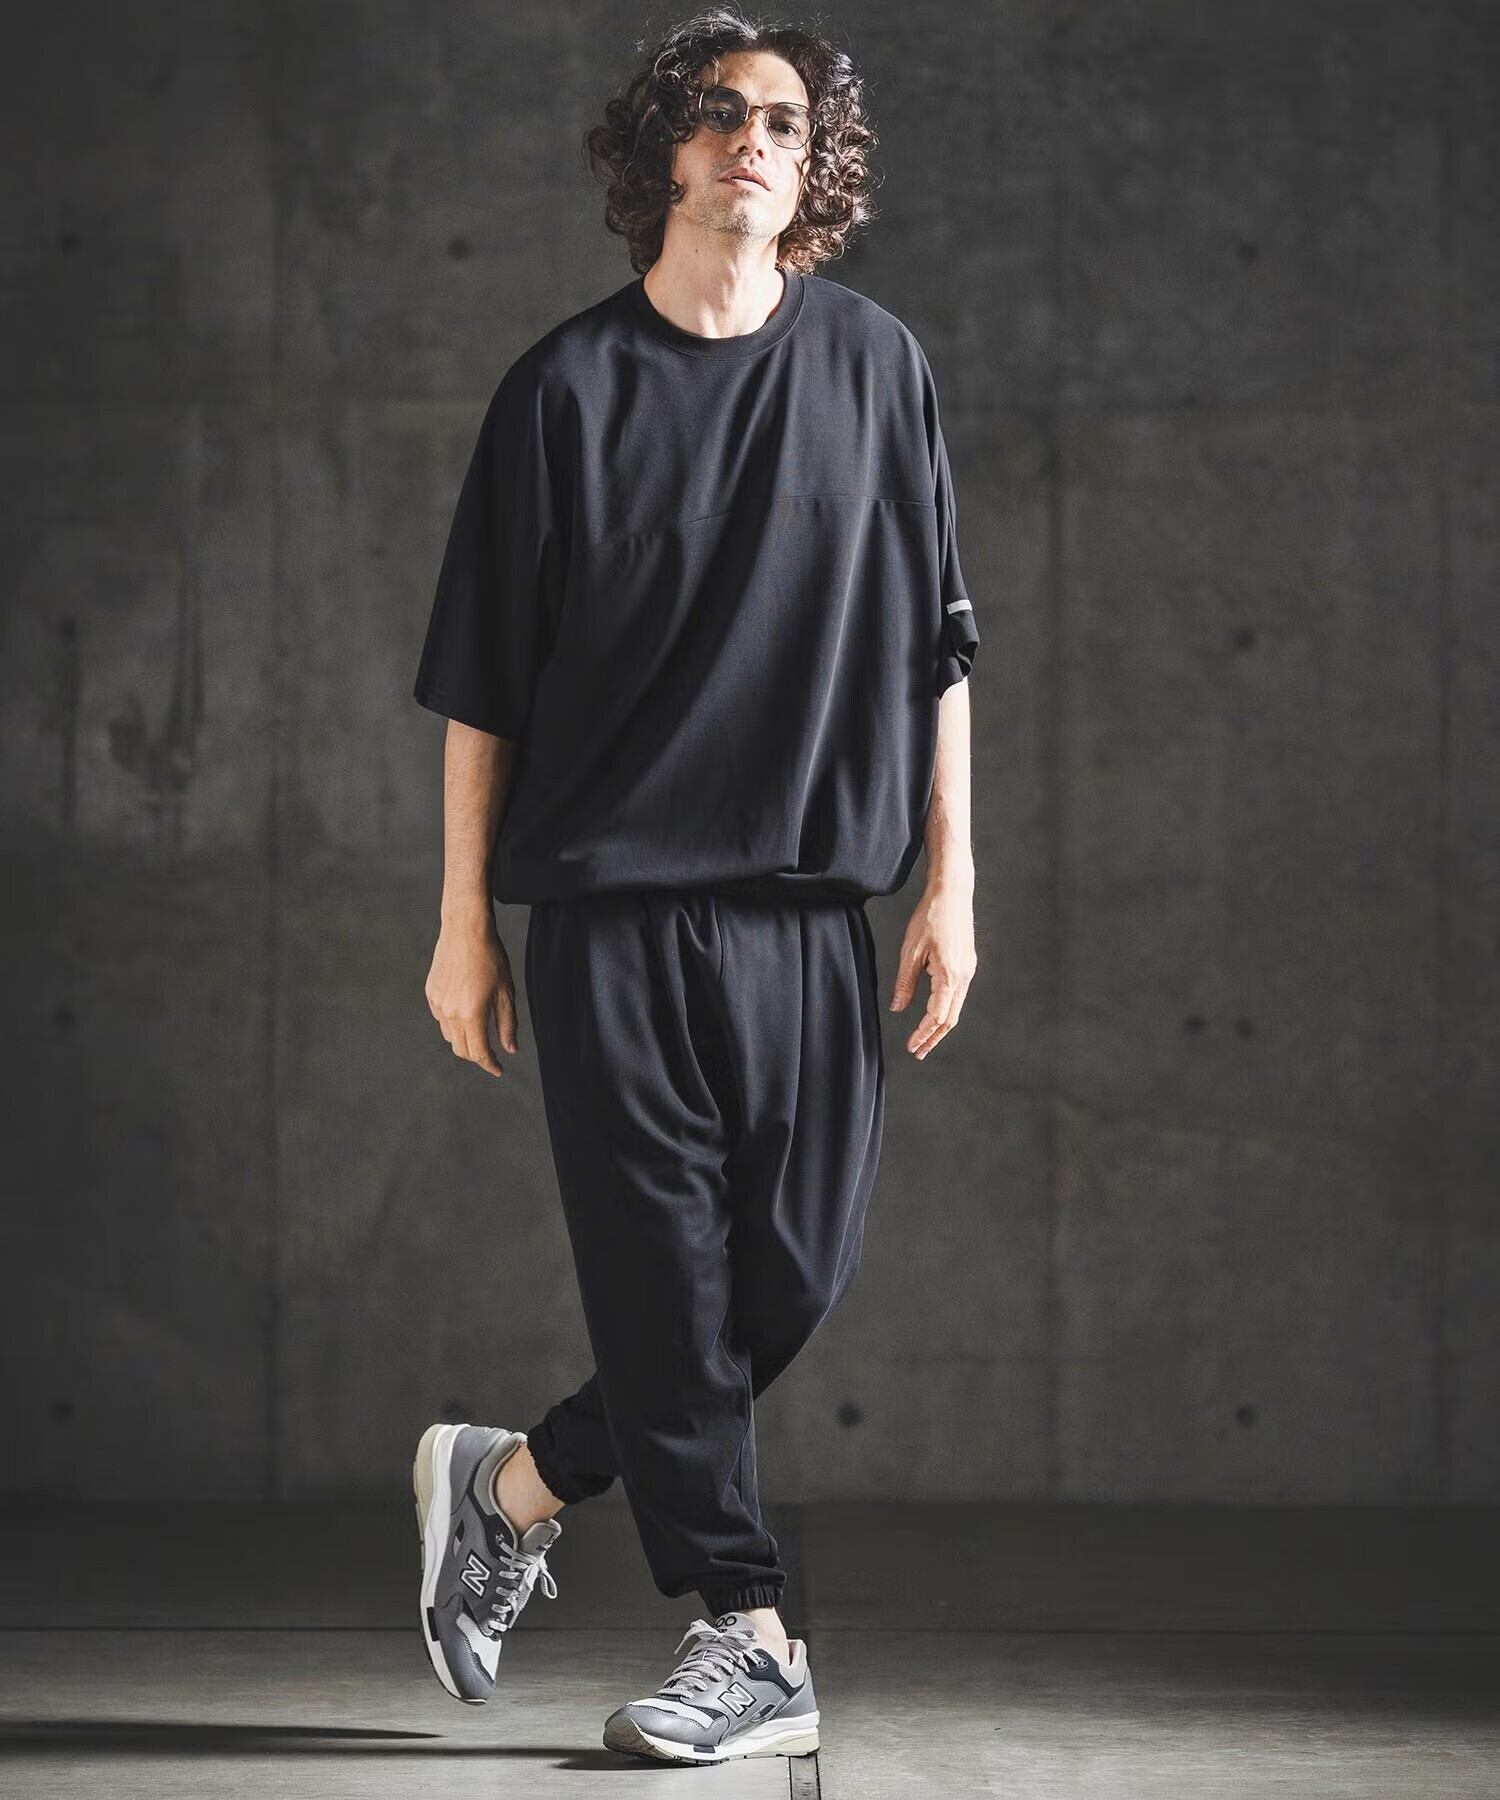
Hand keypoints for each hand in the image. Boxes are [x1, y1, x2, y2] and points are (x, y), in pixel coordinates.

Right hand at [425, 911, 518, 1076]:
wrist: (465, 930)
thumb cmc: (491, 958)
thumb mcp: (506, 993)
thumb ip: (507, 1025)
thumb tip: (510, 1050)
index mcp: (471, 1015)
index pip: (479, 1053)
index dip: (490, 1065)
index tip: (499, 1070)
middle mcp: (450, 1014)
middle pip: (462, 1049)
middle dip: (477, 1056)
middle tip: (492, 1053)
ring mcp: (437, 1004)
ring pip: (450, 1036)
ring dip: (465, 1040)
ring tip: (480, 1031)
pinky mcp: (431, 994)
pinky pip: (441, 1019)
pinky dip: (453, 1024)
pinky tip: (465, 1013)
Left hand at [888, 880, 976, 1059]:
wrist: (952, 893)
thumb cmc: (930, 917)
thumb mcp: (910, 951)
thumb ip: (904, 983)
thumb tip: (896, 1008)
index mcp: (950, 975)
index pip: (936, 1016)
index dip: (923, 1034)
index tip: (911, 1047)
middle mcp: (963, 976)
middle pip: (950, 1018)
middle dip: (933, 1038)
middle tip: (918, 1053)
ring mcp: (968, 970)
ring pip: (955, 1008)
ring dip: (940, 1026)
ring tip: (925, 1040)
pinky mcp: (967, 964)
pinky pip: (958, 995)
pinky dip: (946, 1010)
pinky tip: (934, 1014)